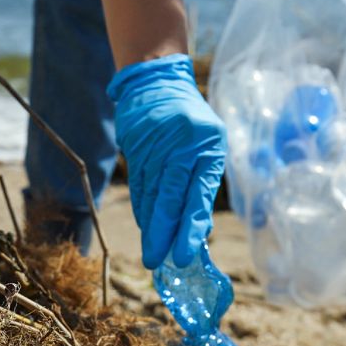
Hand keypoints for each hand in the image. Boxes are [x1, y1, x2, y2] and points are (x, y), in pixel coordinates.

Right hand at [108, 54, 226, 269]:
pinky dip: (142, 209)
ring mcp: (155, 147)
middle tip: (157, 262)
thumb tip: (201, 228)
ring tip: (151, 252)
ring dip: (150, 226)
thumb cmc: (192, 122)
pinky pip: (138, 186)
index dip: (191, 226)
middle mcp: (181, 148)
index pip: (198, 194)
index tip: (184, 254)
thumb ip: (204, 182)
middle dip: (163, 233)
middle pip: (169, 198)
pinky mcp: (135, 149)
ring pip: (150, 196)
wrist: (157, 83)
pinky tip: (145, 227)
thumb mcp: (211, 145)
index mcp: (208, 147)